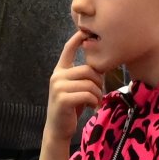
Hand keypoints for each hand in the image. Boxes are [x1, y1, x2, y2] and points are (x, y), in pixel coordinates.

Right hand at [43, 31, 107, 147]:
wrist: (58, 129)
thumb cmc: (71, 107)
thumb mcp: (76, 88)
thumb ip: (83, 76)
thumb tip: (101, 65)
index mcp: (60, 71)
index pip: (68, 50)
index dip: (77, 39)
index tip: (85, 31)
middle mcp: (57, 76)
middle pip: (88, 70)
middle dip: (98, 82)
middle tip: (99, 94)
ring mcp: (58, 87)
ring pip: (89, 83)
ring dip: (98, 94)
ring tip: (96, 102)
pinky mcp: (63, 98)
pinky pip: (87, 94)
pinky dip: (94, 101)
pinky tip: (92, 107)